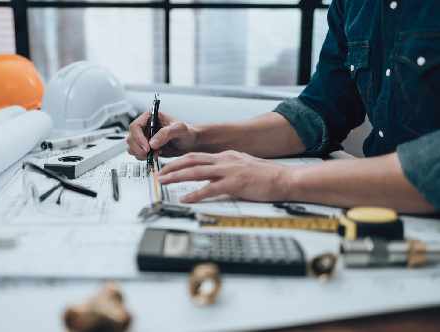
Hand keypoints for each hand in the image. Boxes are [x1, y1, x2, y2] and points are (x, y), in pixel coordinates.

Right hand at [127, 109, 196, 160]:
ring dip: (142, 153)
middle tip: (152, 153)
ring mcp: (144, 137)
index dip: (138, 138)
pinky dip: (144, 157)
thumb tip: (152, 142)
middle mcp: (145, 126)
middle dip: (140, 148)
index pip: (135, 126)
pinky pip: (137, 153)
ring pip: (132, 147)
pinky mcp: (146, 147)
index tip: (147, 147)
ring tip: (157, 153)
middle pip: (131, 138)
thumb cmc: (187, 132)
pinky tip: (157, 154)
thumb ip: (166, 133)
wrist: (189, 142)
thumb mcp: (180, 129)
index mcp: (150, 116)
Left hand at [157, 151, 292, 202]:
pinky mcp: (234, 184)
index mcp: (226, 156)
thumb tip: (213, 176)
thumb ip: (227, 169)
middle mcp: (225, 160)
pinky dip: (195, 194)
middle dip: (172, 166)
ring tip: (164, 182)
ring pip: (196, 171)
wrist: (284, 179)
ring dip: (177, 176)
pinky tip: (185, 198)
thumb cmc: (267, 175)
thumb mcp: (243, 166)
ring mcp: (229, 171)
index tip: (168, 167)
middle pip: (192, 160)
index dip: (180, 162)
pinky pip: (210, 189)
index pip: (197, 156)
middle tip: (159, 173)